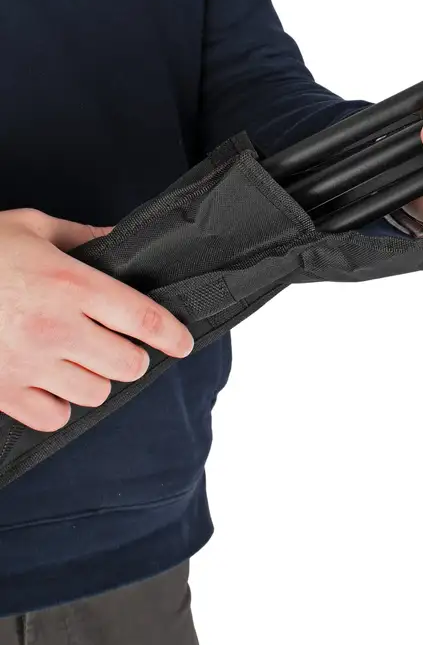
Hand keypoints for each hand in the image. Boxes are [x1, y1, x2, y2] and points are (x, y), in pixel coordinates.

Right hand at [0, 209, 194, 431]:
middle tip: (120, 343)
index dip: (172, 335)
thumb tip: (120, 240)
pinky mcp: (2, 389)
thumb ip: (84, 237)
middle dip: (132, 355)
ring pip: (95, 392)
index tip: (183, 342)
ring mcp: (28, 363)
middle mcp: (56, 327)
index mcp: (71, 284)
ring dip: (97, 378)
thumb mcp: (32, 227)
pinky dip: (60, 405)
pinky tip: (52, 383)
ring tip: (82, 359)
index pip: (142, 318)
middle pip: (126, 363)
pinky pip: (53, 417)